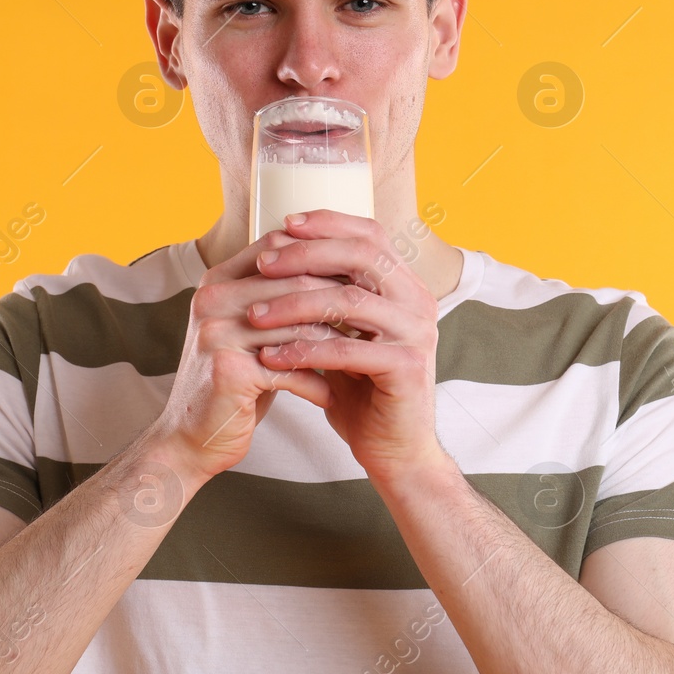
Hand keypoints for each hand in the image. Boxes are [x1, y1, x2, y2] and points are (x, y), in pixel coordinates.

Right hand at [150, 228, 344, 483]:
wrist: (190, 438)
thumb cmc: (234, 382)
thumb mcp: (253, 332)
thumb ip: (280, 299)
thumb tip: (343, 271)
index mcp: (217, 281)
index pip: (280, 248)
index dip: (324, 260)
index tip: (360, 283)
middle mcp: (212, 298)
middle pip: (296, 282)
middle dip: (340, 302)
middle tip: (375, 319)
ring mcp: (217, 332)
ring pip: (299, 325)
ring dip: (335, 345)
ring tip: (362, 359)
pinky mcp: (228, 370)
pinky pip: (290, 369)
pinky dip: (316, 383)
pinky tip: (331, 396)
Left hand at [247, 209, 449, 488]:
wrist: (394, 450)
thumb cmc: (363, 391)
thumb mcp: (342, 334)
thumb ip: (325, 296)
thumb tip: (275, 251)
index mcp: (405, 285)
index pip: (369, 233)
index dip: (327, 223)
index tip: (282, 225)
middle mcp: (418, 300)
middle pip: (362, 254)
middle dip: (306, 254)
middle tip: (262, 265)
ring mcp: (416, 333)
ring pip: (349, 300)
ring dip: (295, 304)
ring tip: (255, 315)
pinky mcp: (407, 367)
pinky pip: (348, 350)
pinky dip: (305, 350)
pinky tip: (272, 356)